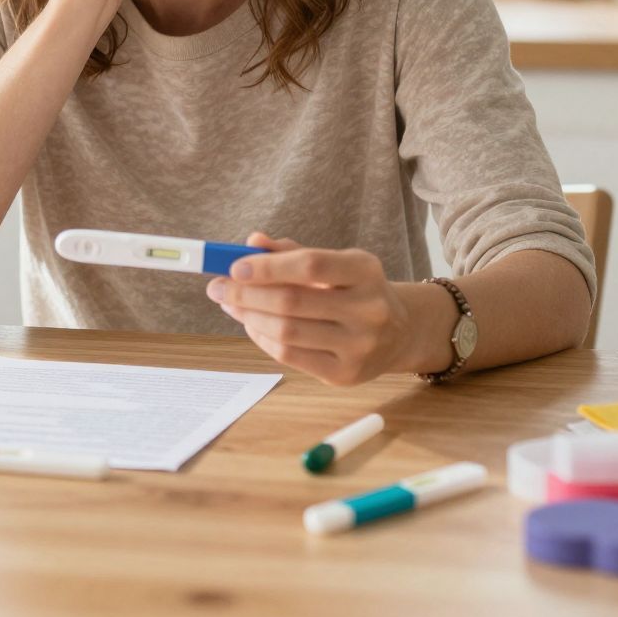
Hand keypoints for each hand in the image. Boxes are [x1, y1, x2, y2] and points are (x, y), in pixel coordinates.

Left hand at [206, 233, 419, 385]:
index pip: (311, 265)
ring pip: (286, 331)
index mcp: (365, 271)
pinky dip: (262, 338)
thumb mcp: (334, 263)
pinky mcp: (345, 374)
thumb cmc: (354, 290)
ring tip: (230, 304)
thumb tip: (252, 242)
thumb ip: (292, 252)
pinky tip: (252, 324)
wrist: (400, 333)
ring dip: (248, 316)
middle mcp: (368, 309)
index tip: (234, 267)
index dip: (268, 266)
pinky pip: (289, 356)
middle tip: (217, 287)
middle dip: (245, 294)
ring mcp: (359, 346)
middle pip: (291, 302)